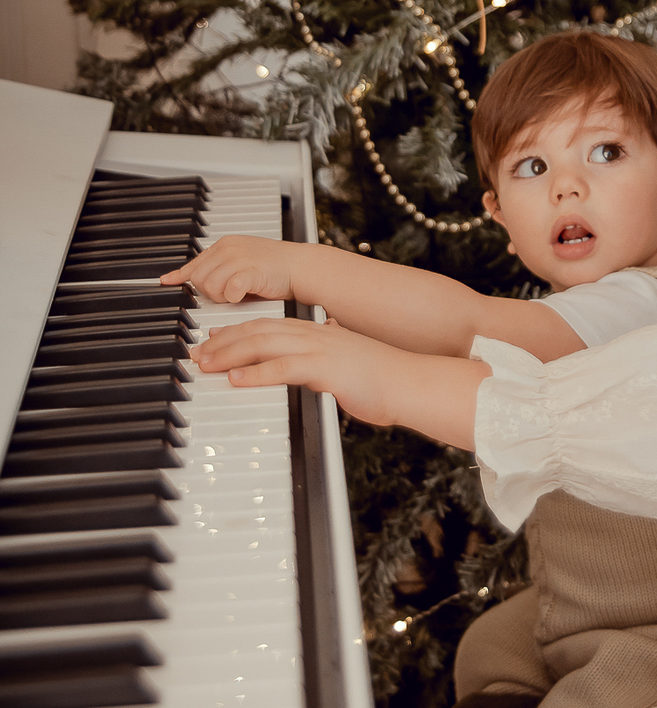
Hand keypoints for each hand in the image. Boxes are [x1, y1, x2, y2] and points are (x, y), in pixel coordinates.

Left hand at [163, 235, 295, 303]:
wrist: (300, 267)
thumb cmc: (273, 268)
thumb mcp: (240, 262)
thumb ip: (218, 268)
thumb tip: (191, 277)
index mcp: (224, 245)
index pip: (195, 262)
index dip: (181, 275)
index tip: (167, 282)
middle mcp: (228, 248)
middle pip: (199, 278)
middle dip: (209, 292)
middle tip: (227, 294)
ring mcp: (239, 258)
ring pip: (210, 286)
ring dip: (221, 297)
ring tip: (237, 295)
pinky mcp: (250, 270)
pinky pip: (229, 290)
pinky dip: (233, 297)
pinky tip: (243, 295)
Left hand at [193, 316, 407, 425]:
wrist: (409, 382)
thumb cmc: (380, 379)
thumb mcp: (345, 366)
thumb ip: (323, 363)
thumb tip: (312, 369)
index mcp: (316, 332)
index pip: (266, 326)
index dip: (235, 332)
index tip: (211, 340)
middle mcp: (314, 334)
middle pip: (257, 330)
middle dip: (222, 341)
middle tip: (197, 353)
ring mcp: (320, 349)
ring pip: (264, 344)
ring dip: (230, 354)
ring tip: (206, 364)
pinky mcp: (326, 368)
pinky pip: (283, 368)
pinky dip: (256, 373)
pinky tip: (236, 380)